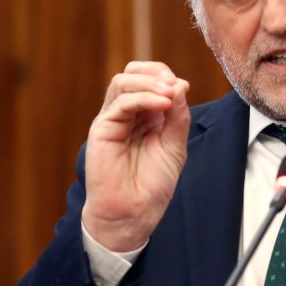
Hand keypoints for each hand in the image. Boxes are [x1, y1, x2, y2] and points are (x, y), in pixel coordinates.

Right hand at [81, 61, 190, 251]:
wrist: (133, 213)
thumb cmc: (152, 185)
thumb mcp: (175, 147)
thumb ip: (178, 117)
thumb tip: (181, 84)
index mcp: (145, 116)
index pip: (150, 80)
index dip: (166, 77)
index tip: (183, 87)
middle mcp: (127, 114)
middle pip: (133, 73)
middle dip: (155, 72)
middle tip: (173, 85)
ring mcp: (113, 119)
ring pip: (123, 81)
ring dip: (149, 82)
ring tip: (169, 94)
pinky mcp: (102, 129)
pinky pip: (120, 103)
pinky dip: (143, 97)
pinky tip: (162, 104)